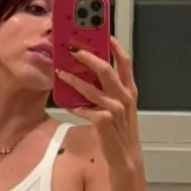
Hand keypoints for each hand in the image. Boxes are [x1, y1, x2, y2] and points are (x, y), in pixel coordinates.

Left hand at [56, 37, 142, 170]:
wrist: (125, 155)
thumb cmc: (121, 129)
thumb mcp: (122, 106)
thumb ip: (111, 90)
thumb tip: (90, 75)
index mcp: (130, 90)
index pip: (125, 62)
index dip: (115, 46)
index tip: (104, 34)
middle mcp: (124, 96)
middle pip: (105, 70)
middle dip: (88, 57)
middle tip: (73, 50)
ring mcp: (114, 109)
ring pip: (90, 88)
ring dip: (73, 79)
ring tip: (60, 72)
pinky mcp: (103, 121)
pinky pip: (83, 109)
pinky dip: (74, 106)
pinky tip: (66, 103)